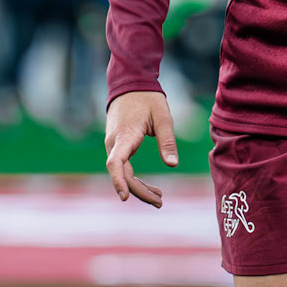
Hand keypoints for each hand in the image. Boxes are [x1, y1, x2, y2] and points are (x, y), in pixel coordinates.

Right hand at [105, 90, 177, 207]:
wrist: (130, 84)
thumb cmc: (148, 99)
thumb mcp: (163, 118)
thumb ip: (167, 141)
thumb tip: (172, 165)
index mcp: (124, 136)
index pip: (115, 164)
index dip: (118, 181)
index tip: (125, 197)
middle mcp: (114, 143)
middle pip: (122, 174)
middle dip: (139, 191)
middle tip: (160, 202)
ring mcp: (113, 144)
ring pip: (122, 172)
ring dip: (138, 186)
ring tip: (159, 197)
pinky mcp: (117, 145)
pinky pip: (123, 166)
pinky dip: (134, 178)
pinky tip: (149, 187)